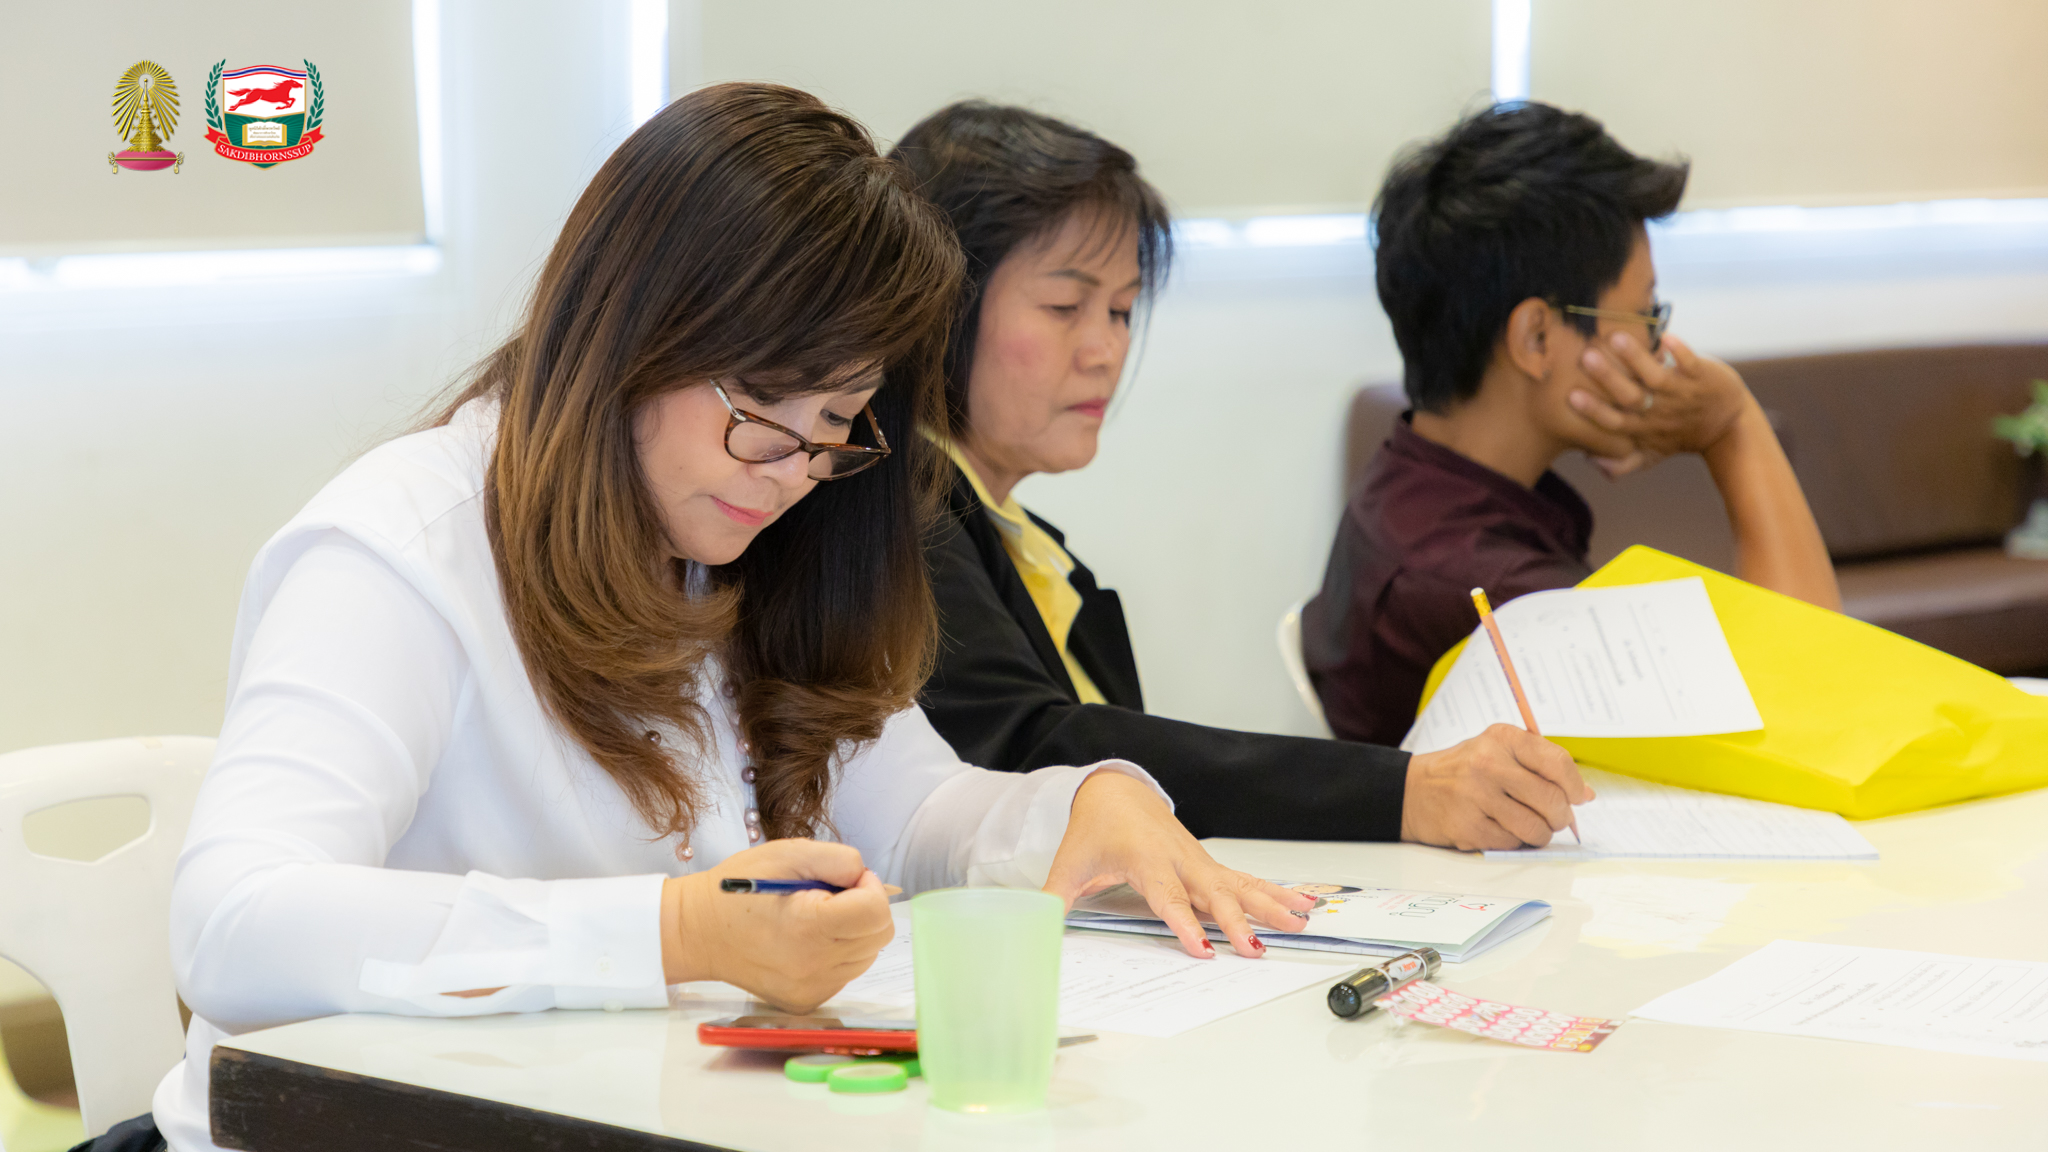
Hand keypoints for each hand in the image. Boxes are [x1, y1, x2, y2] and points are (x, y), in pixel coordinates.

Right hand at [662, 838, 894, 1013]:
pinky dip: (838, 953)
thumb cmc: (739, 889)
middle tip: (830, 896)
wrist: (698, 932)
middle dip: (865, 908)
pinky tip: (807, 940)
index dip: (869, 887)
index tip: (846, 880)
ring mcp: (811, 989)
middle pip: (879, 935)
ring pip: (866, 956)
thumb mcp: (787, 854)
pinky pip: (845, 973)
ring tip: (815, 918)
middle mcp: (813, 965)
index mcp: (808, 926)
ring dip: (853, 932)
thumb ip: (838, 858)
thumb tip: (866, 877)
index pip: (875, 911)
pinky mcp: (808, 1000)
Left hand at [1042, 770, 1314, 958]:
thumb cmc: (1093, 829)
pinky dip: (1275, 892)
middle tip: (1255, 948)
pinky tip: (1302, 904)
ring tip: (1300, 923)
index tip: (1202, 949)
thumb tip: (1034, 927)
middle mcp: (1179, 860)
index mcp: (1146, 860)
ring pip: (1239, 885)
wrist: (1115, 790)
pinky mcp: (1209, 864)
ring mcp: (1199, 861)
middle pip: (1213, 894)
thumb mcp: (1069, 863)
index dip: (1184, 924)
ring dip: (1270, 905)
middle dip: (1235, 922)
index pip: (1168, 898)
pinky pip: (1246, 880)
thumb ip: (1055, 898)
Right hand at [1400, 724, 1593, 850]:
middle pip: (1551, 800)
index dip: (1575, 786)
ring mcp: (1476, 796)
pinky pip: (1512, 844)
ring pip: (1535, 827)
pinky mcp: (1468, 826)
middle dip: (1560, 816)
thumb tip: (1585, 794)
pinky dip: (1514, 842)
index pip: (1557, 763)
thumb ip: (1540, 765)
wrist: (1413, 791)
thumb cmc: (1463, 771)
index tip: (1578, 797)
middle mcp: (1488, 764)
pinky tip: (1502, 830)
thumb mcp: (1497, 751)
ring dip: (1540, 834)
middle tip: (1554, 818)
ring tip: (1529, 826)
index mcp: (1501, 739)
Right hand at [1569, 333, 1753, 467]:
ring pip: (1656, 377)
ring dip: (1636, 358)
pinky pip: (1690, 363)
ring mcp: (1682, 393)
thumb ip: (1621, 462)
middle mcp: (1660, 411)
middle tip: (1586, 357)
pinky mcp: (1703, 377)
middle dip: (1608, 378)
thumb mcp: (1652, 455)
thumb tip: (1589, 461)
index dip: (1594, 411)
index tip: (1572, 396)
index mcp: (1644, 429)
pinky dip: (1679, 351)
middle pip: (1631, 397)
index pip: (1615, 421)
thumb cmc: (1681, 436)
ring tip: (1616, 338)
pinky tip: (1665, 336)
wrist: (1727, 427)